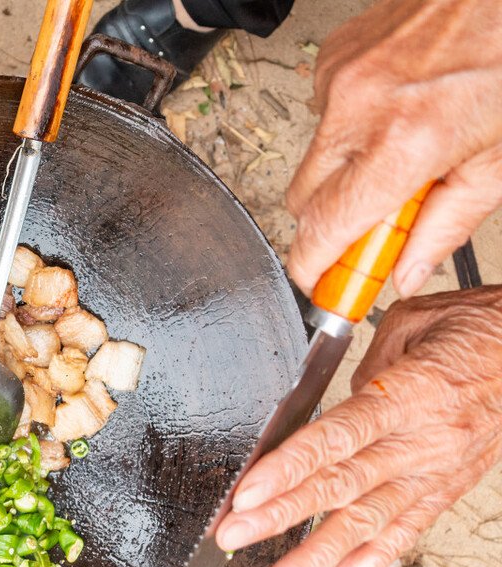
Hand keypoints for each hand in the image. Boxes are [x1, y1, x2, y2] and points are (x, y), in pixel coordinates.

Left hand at [215, 287, 501, 566]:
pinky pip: (408, 531)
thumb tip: (330, 405)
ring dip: (317, 554)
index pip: (337, 438)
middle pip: (341, 485)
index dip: (289, 468)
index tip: (248, 493)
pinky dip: (371, 560)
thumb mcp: (412, 325)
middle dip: (281, 515)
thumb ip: (364, 368)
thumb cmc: (476, 329)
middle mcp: (423, 440)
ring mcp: (437, 470)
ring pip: (369, 520)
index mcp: (409, 394)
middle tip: (234, 537)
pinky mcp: (450, 488)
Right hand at [286, 0, 501, 298]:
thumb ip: (445, 225)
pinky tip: (396, 110)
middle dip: (334, 223)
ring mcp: (340, 79)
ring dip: (346, 170)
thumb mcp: (499, 161)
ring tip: (403, 149)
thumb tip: (405, 270)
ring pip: (313, 159)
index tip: (326, 288)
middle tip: (377, 226)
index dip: (317, 271)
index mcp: (404, 144)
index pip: (323, 232)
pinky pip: (323, 116)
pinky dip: (352, 126)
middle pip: (304, 204)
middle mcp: (360, 110)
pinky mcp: (334, 58)